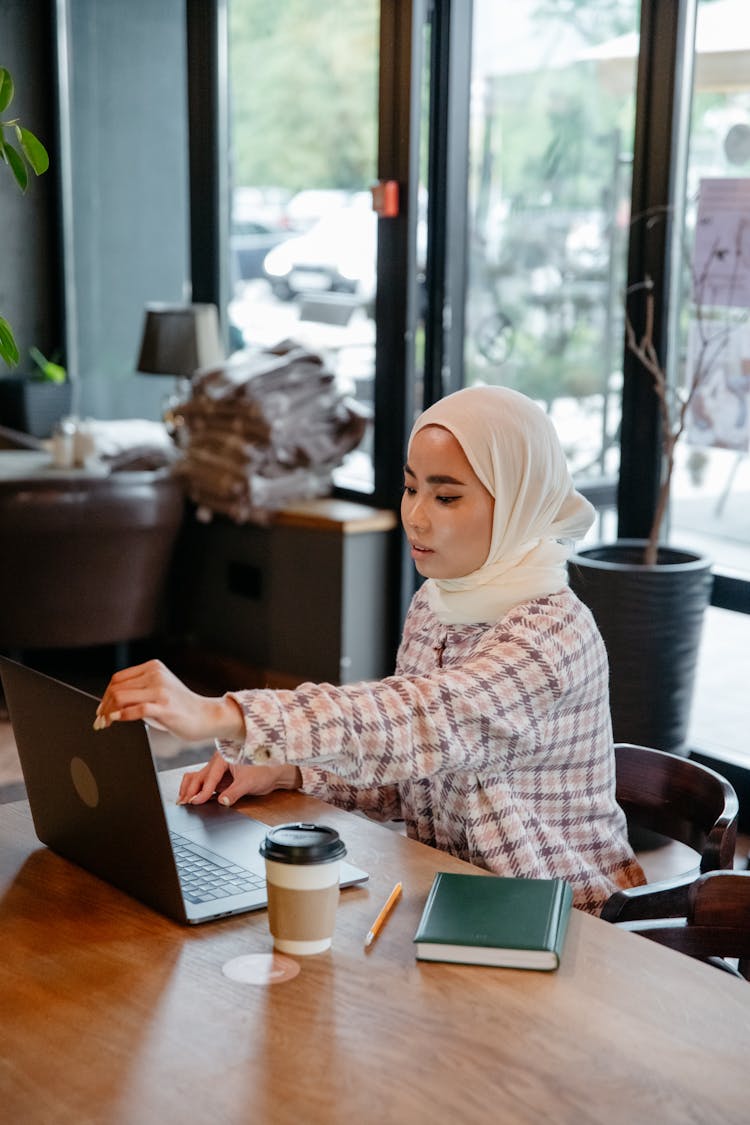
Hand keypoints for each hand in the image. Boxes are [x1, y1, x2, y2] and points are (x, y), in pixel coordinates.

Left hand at [93, 659, 244, 743]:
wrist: (205, 716)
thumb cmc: (180, 706)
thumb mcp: (157, 691)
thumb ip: (137, 691)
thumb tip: (109, 703)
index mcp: (153, 667)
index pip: (118, 678)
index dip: (105, 695)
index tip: (101, 710)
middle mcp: (156, 675)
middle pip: (116, 688)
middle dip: (103, 706)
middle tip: (99, 720)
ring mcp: (160, 690)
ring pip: (121, 697)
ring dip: (108, 713)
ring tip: (105, 723)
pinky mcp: (164, 706)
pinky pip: (136, 709)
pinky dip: (121, 716)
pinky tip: (115, 720)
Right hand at [178, 749, 301, 806]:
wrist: (275, 771)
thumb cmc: (265, 770)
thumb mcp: (249, 783)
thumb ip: (234, 792)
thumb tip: (222, 801)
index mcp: (224, 758)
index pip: (209, 777)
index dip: (202, 791)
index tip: (196, 801)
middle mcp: (218, 762)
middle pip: (198, 776)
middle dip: (189, 790)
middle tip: (182, 803)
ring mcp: (218, 770)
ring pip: (198, 778)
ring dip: (189, 789)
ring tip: (182, 801)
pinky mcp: (220, 778)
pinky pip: (204, 782)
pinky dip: (196, 790)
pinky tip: (192, 799)